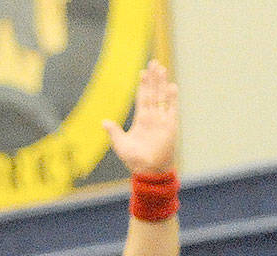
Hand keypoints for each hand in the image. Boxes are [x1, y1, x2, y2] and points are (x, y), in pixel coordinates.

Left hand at [102, 59, 176, 174]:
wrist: (149, 170)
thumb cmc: (134, 160)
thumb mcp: (120, 145)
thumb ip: (114, 132)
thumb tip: (104, 122)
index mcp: (141, 119)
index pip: (142, 98)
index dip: (142, 85)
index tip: (142, 73)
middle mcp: (152, 117)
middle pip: (153, 93)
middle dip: (153, 79)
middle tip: (154, 63)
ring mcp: (162, 120)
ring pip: (162, 97)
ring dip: (162, 83)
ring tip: (162, 69)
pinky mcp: (170, 126)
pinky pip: (172, 109)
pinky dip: (172, 98)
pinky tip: (172, 86)